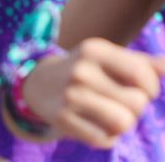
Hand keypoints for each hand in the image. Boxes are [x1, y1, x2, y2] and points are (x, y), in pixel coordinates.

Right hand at [23, 38, 164, 148]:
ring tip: (110, 114)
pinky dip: (107, 137)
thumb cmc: (85, 70)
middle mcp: (81, 71)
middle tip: (120, 101)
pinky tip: (95, 125)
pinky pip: (105, 139)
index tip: (138, 87)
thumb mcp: (108, 58)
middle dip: (136, 106)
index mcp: (94, 50)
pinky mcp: (63, 119)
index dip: (150, 87)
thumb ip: (143, 63)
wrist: (38, 83)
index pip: (142, 74)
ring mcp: (70, 96)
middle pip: (137, 102)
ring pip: (124, 122)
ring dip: (123, 123)